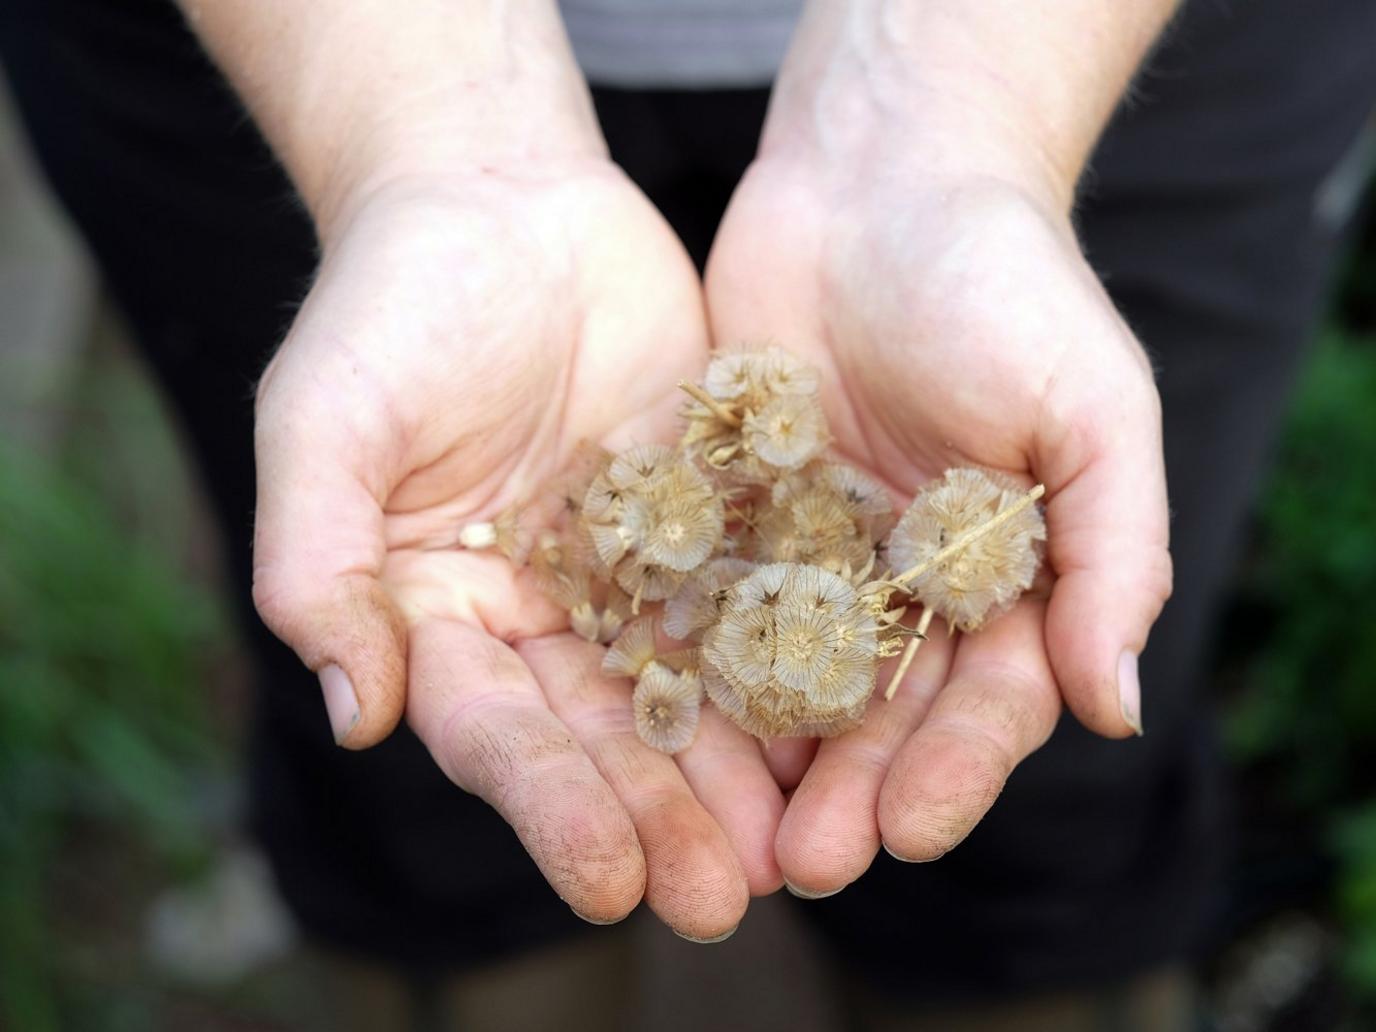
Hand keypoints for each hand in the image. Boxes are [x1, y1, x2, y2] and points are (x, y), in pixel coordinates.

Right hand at [251, 168, 783, 937]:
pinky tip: (847, 724)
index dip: (551, 806)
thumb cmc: (391, 302)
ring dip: (740, 772)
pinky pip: (754, 596)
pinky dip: (794, 662)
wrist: (499, 195)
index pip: (496, 731)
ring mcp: (628, 569)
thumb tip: (350, 709)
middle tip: (728, 899)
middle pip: (603, 736)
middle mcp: (538, 614)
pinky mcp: (706, 516)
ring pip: (690, 687)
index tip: (613, 880)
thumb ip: (319, 562)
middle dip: (662, 818)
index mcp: (439, 614)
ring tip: (804, 851)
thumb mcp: (327, 422)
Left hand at [706, 156, 1171, 893]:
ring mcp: (813, 548)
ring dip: (761, 758)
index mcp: (1004, 572)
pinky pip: (707, 596)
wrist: (880, 176)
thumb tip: (1118, 708)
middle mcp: (905, 579)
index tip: (906, 831)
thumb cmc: (1005, 280)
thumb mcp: (1091, 407)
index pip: (985, 696)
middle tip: (803, 869)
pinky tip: (654, 721)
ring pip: (787, 674)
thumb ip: (1114, 552)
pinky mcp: (730, 509)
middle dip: (848, 788)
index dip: (953, 768)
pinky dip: (686, 660)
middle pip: (879, 708)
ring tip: (724, 835)